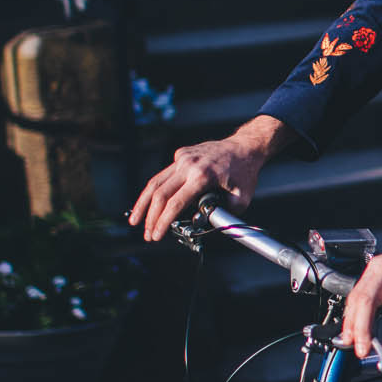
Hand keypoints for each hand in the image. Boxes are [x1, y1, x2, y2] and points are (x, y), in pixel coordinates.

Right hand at [128, 120, 278, 240]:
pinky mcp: (181, 155)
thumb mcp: (242, 198)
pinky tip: (150, 204)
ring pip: (155, 182)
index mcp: (203, 175)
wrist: (245, 146)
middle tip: (147, 234)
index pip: (176, 202)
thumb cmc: (245, 173)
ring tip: (136, 220)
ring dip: (143, 204)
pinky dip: (154, 190)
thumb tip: (205, 225)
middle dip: (151, 217)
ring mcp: (183, 157)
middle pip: (160, 194)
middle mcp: (189, 164)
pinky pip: (164, 175)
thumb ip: (224, 214)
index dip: (163, 221)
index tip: (156, 235)